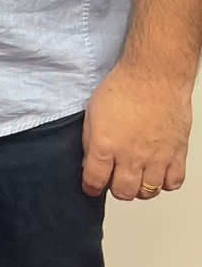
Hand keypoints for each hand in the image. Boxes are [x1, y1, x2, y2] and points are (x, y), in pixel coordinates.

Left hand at [81, 58, 192, 200]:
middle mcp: (131, 155)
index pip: (95, 179)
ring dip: (139, 188)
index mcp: (106, 144)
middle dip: (115, 189)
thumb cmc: (124, 86)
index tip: (91, 187)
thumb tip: (90, 162)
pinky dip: (165, 182)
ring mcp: (156, 156)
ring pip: (148, 191)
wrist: (154, 75)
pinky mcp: (176, 153)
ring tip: (136, 176)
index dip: (90, 187)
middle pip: (123, 191)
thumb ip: (90, 141)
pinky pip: (173, 182)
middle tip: (115, 180)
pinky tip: (158, 172)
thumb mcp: (93, 112)